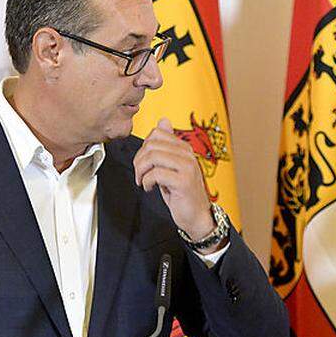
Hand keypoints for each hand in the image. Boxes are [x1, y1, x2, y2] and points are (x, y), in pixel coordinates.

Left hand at [133, 118, 216, 241]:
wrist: (196, 216)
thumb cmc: (182, 193)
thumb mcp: (172, 166)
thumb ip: (166, 145)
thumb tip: (163, 120)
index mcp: (184, 149)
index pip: (157, 133)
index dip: (143, 147)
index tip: (144, 162)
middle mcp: (188, 155)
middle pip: (152, 144)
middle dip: (139, 160)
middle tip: (140, 174)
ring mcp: (187, 167)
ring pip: (153, 156)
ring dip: (141, 170)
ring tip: (143, 180)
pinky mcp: (183, 181)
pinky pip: (156, 173)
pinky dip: (147, 181)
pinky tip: (149, 188)